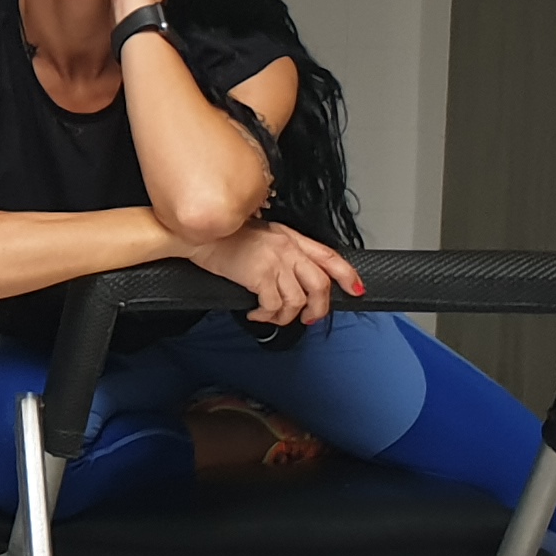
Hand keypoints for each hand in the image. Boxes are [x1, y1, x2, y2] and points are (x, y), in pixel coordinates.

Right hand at [182, 220, 363, 327]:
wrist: (199, 236)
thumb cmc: (225, 239)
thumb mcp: (263, 237)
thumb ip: (284, 252)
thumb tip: (295, 277)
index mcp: (291, 238)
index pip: (329, 256)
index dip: (347, 275)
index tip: (356, 289)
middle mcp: (287, 249)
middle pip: (320, 284)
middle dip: (319, 307)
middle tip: (309, 318)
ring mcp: (275, 262)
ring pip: (298, 300)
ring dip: (286, 317)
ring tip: (271, 317)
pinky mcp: (260, 276)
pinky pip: (274, 306)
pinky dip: (266, 317)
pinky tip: (255, 314)